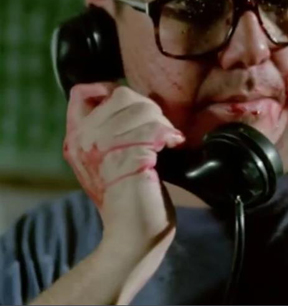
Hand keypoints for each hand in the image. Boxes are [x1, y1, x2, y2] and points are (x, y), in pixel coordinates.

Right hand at [63, 83, 184, 255]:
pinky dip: (169, 134)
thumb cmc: (128, 196)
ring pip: (141, 109)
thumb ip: (110, 130)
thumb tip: (128, 98)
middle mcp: (84, 141)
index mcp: (76, 138)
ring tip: (166, 140)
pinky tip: (173, 145)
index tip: (132, 107)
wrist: (132, 234)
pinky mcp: (126, 159)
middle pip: (122, 95)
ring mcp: (103, 149)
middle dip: (149, 108)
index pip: (82, 92)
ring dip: (162, 122)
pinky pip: (153, 130)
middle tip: (159, 131)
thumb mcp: (108, 158)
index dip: (110, 90)